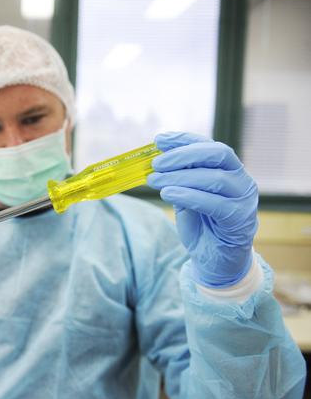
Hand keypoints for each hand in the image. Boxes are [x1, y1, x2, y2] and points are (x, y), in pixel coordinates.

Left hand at [147, 132, 258, 287]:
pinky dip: (188, 196)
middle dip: (183, 155)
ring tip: (155, 180)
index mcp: (228, 168)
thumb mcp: (185, 195)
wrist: (214, 259)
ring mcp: (244, 199)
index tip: (159, 140)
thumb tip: (155, 160)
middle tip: (156, 163)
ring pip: (214, 178)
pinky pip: (214, 204)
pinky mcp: (240, 219)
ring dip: (180, 177)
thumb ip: (177, 178)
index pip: (208, 144)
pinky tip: (168, 194)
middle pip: (217, 154)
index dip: (184, 139)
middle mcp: (240, 179)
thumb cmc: (200, 224)